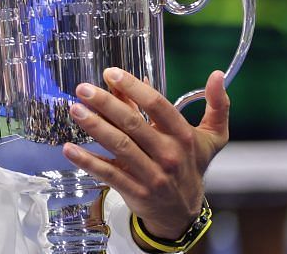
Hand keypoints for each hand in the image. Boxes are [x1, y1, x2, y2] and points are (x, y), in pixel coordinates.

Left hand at [62, 67, 228, 240]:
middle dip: (106, 103)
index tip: (111, 73)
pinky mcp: (135, 191)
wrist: (183, 213)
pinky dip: (88, 161)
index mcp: (183, 136)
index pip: (157, 106)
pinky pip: (109, 174)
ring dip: (95, 127)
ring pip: (120, 147)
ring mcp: (151, 175)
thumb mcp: (212, 137)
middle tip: (83, 89)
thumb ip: (217, 105)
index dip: (134, 87)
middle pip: (133, 124)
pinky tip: (70, 149)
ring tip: (75, 110)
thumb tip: (216, 75)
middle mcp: (168, 154)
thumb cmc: (192, 165)